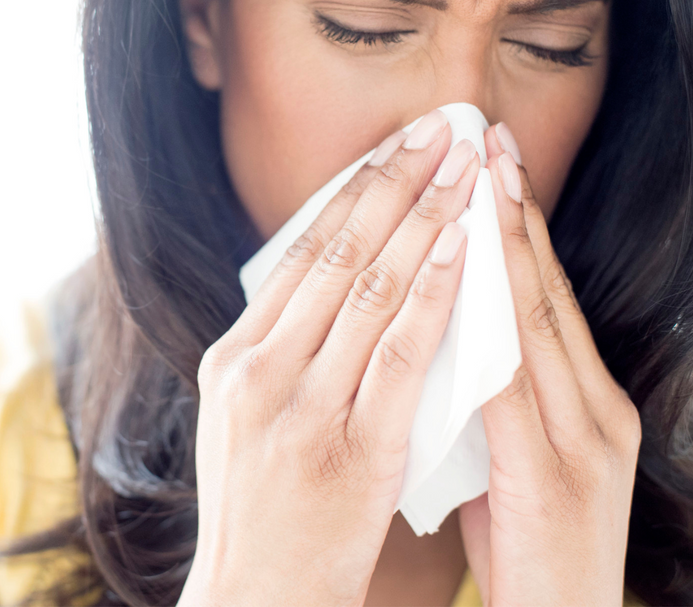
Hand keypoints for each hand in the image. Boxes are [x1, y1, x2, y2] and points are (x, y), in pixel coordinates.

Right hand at [179, 110, 479, 606]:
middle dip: (393, 184)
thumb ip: (278, 350)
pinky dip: (432, 296)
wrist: (254, 594)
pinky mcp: (349, 447)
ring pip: (368, 291)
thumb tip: (328, 284)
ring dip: (423, 222)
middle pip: (334, 256)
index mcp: (231, 357)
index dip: (351, 193)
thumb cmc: (261, 507)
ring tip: (461, 172)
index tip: (392, 148)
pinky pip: (398, 355)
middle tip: (438, 132)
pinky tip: (461, 252)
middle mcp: (258, 370)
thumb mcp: (244, 416)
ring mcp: (299, 407)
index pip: (297, 253)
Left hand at [458, 125, 642, 606]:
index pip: (541, 295)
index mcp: (583, 400)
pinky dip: (492, 327)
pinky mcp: (554, 480)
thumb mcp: (512, 453)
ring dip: (508, 249)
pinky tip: (469, 280)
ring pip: (538, 324)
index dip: (516, 225)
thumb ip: (494, 391)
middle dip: (514, 212)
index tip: (487, 161)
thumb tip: (446, 332)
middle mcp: (594, 409)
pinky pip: (516, 388)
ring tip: (481, 181)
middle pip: (545, 291)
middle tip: (486, 140)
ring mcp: (582, 443)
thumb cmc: (525, 543)